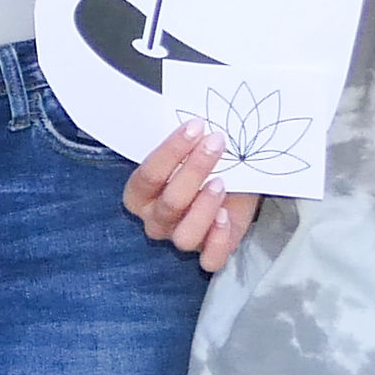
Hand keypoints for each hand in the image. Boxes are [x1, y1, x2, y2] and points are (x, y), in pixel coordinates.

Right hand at [122, 120, 256, 268]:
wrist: (234, 176)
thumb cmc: (204, 159)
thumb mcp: (190, 145)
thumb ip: (183, 137)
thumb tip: (193, 114)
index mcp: (140, 194)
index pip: (147, 177)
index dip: (171, 152)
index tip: (196, 127)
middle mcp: (156, 219)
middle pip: (169, 205)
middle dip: (194, 171)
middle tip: (216, 143)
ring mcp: (181, 237)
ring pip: (185, 236)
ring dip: (204, 209)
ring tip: (221, 183)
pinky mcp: (210, 252)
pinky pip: (209, 260)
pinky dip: (217, 242)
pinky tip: (226, 217)